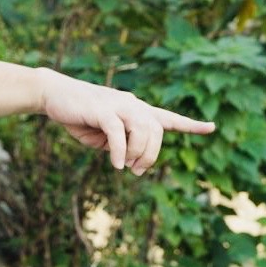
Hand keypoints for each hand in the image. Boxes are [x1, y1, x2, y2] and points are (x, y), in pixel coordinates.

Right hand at [36, 69, 215, 174]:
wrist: (54, 95)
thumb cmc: (81, 117)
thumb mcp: (103, 137)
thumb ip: (120, 144)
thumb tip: (130, 158)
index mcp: (136, 110)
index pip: (168, 118)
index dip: (190, 125)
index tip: (212, 127)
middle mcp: (132, 105)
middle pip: (156, 131)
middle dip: (151, 155)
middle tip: (137, 171)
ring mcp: (118, 105)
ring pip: (142, 130)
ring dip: (138, 154)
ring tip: (126, 166)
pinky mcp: (102, 109)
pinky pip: (118, 133)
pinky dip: (119, 151)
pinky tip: (116, 165)